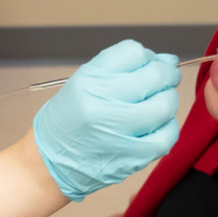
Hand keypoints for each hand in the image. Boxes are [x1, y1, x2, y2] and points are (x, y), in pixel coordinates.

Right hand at [33, 40, 181, 200]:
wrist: (49, 164)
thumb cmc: (68, 122)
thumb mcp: (82, 84)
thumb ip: (123, 69)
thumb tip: (168, 60)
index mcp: (88, 81)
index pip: (134, 52)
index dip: (147, 56)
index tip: (147, 65)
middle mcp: (101, 105)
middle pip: (155, 76)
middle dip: (167, 74)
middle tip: (165, 79)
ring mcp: (117, 133)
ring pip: (165, 105)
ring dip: (167, 100)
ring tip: (156, 104)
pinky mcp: (131, 158)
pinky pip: (167, 136)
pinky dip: (168, 127)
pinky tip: (156, 126)